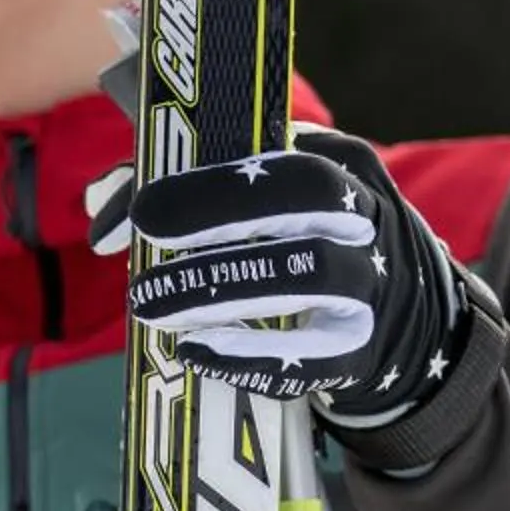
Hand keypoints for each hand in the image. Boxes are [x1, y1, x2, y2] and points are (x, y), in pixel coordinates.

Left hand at [105, 131, 470, 423]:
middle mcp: (367, 216)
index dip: (202, 179)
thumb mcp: (274, 204)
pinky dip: (250, 356)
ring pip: (310, 273)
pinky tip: (196, 352)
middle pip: (307, 194)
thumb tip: (103, 206)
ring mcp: (373, 283)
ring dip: (220, 287)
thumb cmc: (309, 248)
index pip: (274, 154)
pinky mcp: (363, 350)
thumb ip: (190, 191)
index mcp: (340, 164)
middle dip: (217, 212)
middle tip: (142, 238)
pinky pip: (314, 355)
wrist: (405, 327)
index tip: (138, 210)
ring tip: (150, 306)